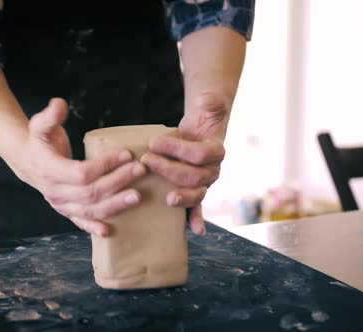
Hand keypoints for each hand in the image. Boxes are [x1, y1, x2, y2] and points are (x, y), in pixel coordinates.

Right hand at [11, 98, 146, 236]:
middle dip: (117, 182)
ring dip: (114, 205)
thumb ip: (50, 115)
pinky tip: (109, 232)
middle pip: (90, 193)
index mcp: (49, 170)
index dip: (105, 165)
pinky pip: (81, 222)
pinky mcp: (66, 212)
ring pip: (90, 210)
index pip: (81, 173)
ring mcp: (60, 205)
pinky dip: (94, 228)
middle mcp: (54, 192)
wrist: (27, 161)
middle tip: (140, 170)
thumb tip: (59, 104)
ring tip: (137, 197)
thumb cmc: (39, 141)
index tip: (126, 154)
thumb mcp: (39, 125)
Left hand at [141, 95, 228, 235]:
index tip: (154, 141)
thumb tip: (207, 101)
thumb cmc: (203, 115)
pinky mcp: (193, 190)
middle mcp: (213, 170)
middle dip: (168, 170)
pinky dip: (195, 219)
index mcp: (217, 151)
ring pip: (194, 193)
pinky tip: (195, 231)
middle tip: (145, 161)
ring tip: (167, 199)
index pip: (199, 154)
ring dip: (181, 197)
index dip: (177, 150)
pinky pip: (196, 208)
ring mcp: (204, 183)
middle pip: (193, 175)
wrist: (201, 128)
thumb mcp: (208, 104)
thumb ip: (211, 102)